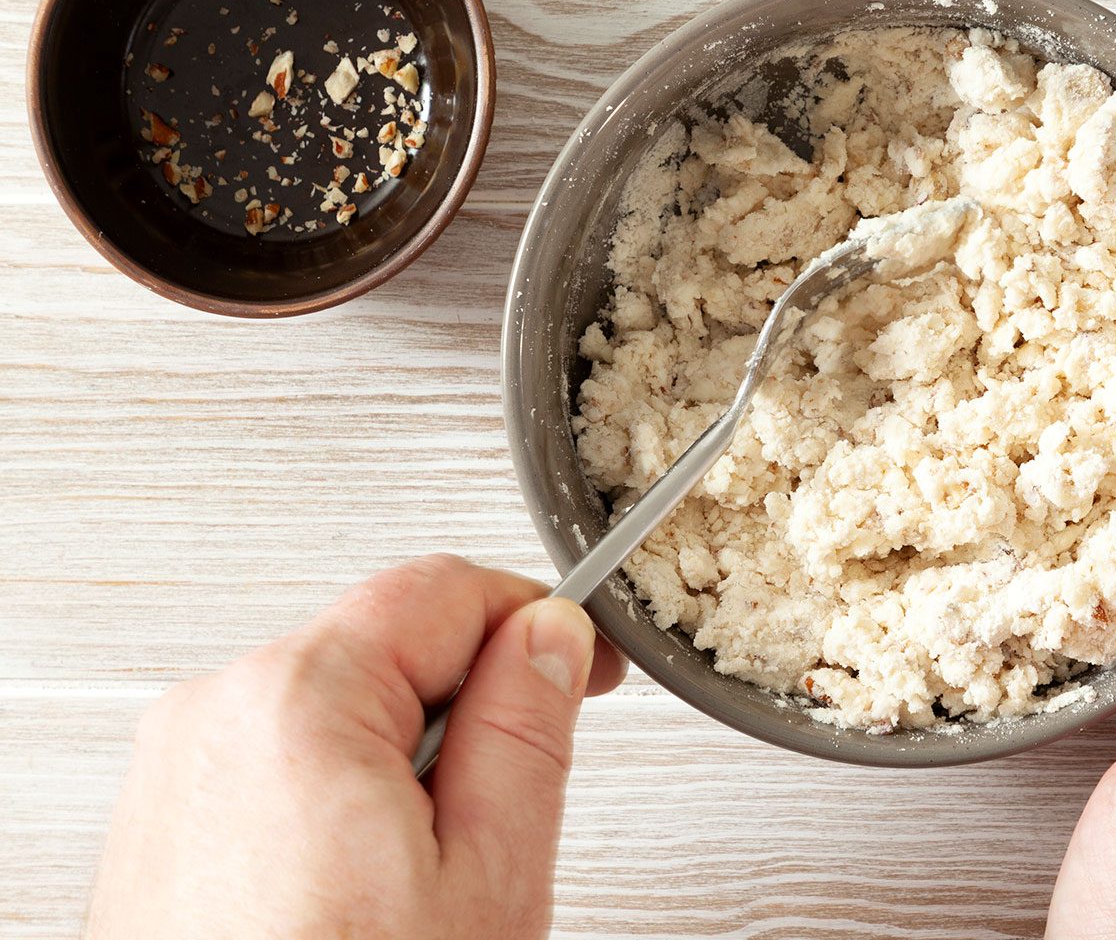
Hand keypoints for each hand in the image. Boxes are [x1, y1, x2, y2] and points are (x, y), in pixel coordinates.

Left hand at [86, 555, 625, 939]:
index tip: (584, 665)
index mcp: (297, 700)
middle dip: (463, 707)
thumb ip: (526, 729)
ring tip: (416, 882)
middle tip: (500, 812)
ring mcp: (174, 772)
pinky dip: (337, 804)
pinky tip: (355, 898)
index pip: (444, 589)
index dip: (536, 621)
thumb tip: (550, 638)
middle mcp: (216, 714)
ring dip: (400, 762)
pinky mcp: (159, 827)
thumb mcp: (487, 875)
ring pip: (334, 708)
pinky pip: (276, 766)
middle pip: (384, 645)